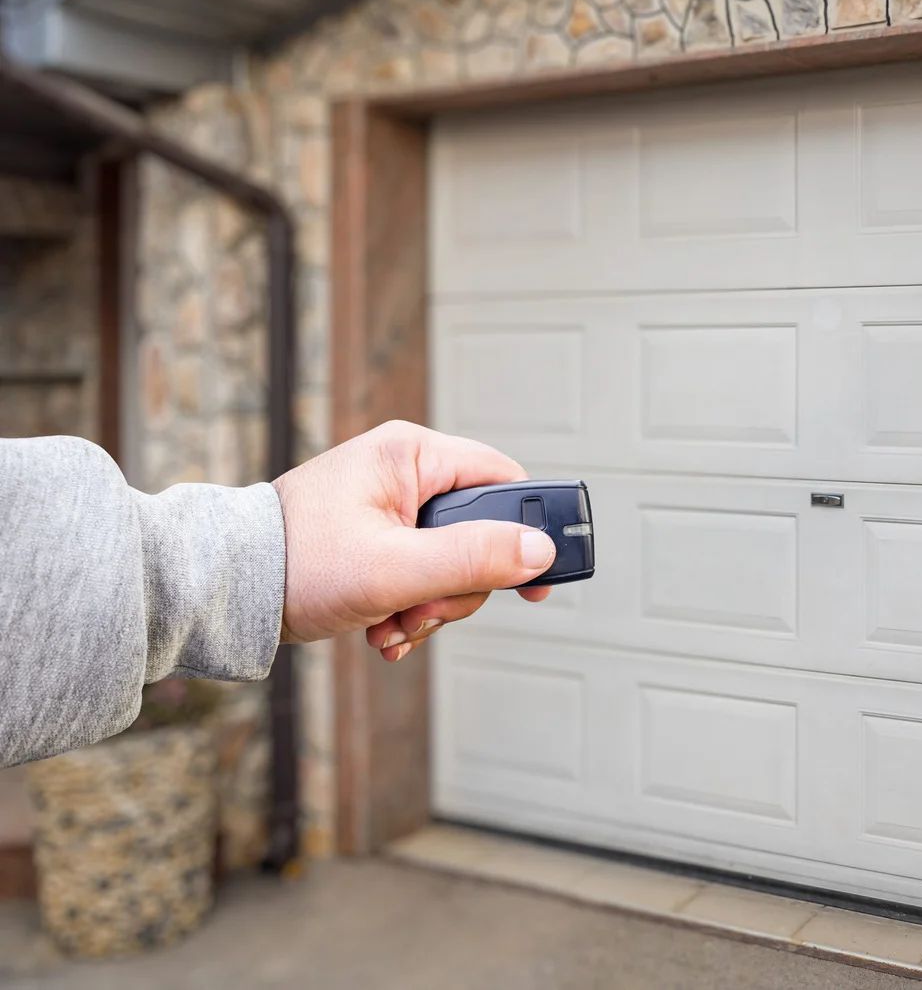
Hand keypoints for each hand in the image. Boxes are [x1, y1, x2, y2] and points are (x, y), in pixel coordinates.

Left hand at [271, 420, 554, 661]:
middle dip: (458, 587)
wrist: (223, 592)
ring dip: (432, 607)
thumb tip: (539, 551)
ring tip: (393, 623)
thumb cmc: (293, 564)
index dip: (528, 531)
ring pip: (453, 563)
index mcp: (411, 454)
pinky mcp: (378, 538)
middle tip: (423, 610)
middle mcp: (404, 472)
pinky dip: (410, 608)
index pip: (503, 481)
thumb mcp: (395, 568)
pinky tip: (383, 627)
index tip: (536, 581)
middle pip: (480, 533)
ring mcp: (390, 507)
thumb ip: (473, 558)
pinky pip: (423, 575)